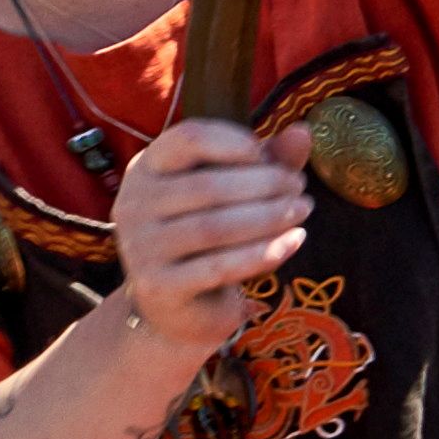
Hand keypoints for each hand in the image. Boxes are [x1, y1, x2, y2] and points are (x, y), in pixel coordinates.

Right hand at [107, 114, 314, 361]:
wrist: (178, 306)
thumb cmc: (208, 238)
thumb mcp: (234, 192)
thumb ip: (266, 161)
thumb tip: (303, 131)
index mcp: (147, 168)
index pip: (186, 139)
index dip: (232, 142)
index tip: (267, 156)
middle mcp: (134, 203)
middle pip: (205, 186)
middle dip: (263, 184)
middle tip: (300, 189)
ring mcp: (141, 246)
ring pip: (213, 227)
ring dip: (268, 218)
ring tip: (302, 212)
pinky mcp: (158, 285)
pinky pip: (218, 267)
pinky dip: (262, 253)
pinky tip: (293, 242)